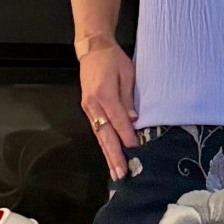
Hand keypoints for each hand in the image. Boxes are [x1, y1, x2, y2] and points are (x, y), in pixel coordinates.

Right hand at [78, 40, 139, 180]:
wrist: (93, 49)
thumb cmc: (113, 59)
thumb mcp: (127, 74)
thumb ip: (128, 98)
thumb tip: (132, 120)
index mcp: (104, 95)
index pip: (118, 122)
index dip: (127, 138)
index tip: (136, 152)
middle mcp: (93, 105)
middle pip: (105, 135)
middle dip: (114, 156)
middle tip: (121, 173)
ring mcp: (88, 108)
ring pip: (100, 136)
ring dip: (108, 155)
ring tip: (115, 172)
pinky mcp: (88, 109)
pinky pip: (97, 130)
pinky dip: (104, 145)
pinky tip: (110, 156)